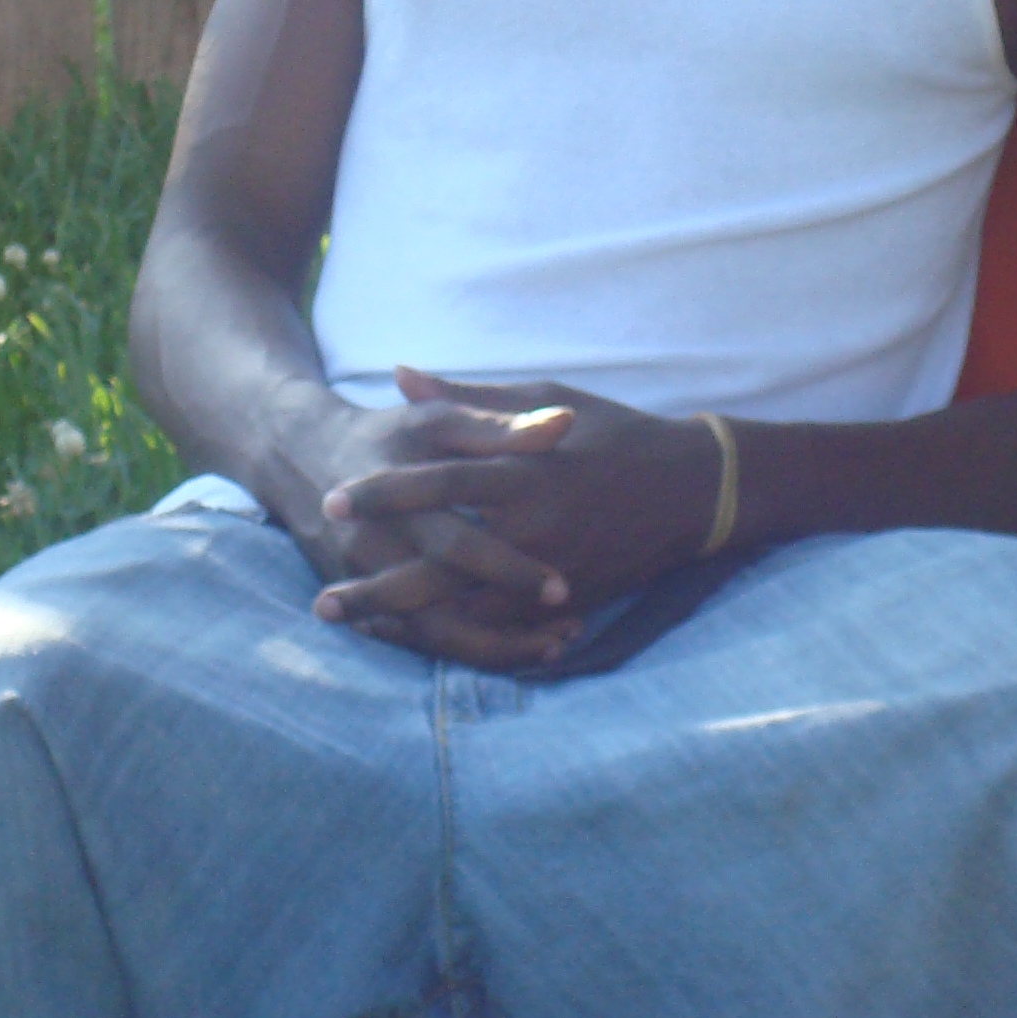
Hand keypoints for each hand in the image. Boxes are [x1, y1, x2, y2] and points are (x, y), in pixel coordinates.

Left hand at [315, 368, 724, 653]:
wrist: (691, 491)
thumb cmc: (615, 433)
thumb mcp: (546, 398)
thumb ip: (468, 400)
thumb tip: (401, 374)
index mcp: (524, 471)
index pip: (441, 483)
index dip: (385, 494)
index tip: (334, 499)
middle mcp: (532, 528)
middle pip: (441, 567)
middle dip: (380, 586)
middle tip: (325, 598)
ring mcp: (549, 572)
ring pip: (466, 611)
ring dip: (407, 625)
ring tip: (356, 629)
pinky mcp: (564, 602)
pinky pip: (502, 631)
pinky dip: (456, 639)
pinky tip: (413, 642)